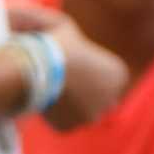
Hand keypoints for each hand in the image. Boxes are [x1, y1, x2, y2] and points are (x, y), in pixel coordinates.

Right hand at [43, 14, 128, 129]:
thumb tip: (57, 30)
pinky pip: (62, 121)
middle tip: (62, 79)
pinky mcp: (68, 128)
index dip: (89, 71)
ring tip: (49, 88)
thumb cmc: (52, 43)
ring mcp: (89, 116)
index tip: (72, 64)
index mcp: (117, 74)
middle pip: (98, 98)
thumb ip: (70, 33)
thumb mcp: (64, 26)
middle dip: (84, 92)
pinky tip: (42, 98)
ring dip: (70, 105)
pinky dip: (53, 113)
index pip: (108, 77)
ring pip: (80, 112)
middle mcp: (110, 99)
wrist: (36, 68)